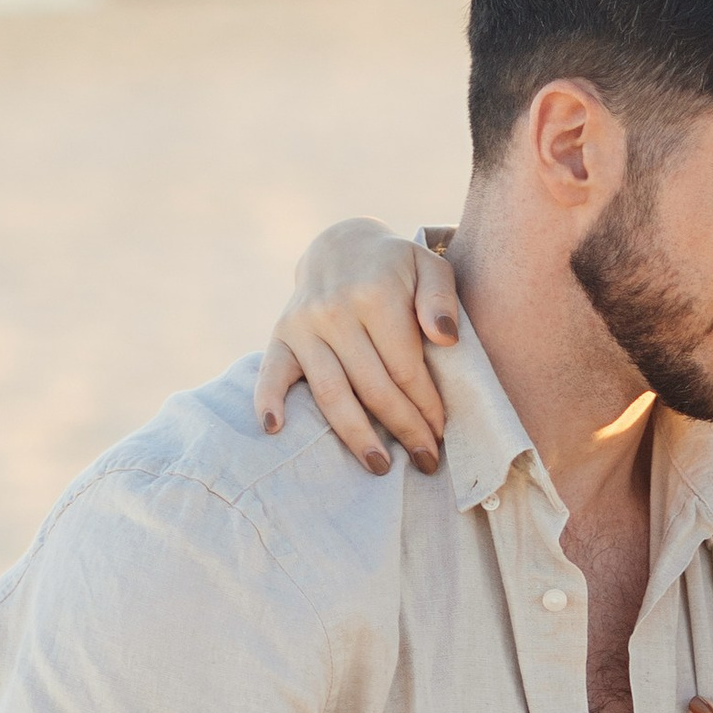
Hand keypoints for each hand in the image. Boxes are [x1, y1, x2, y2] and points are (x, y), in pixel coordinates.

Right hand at [254, 219, 459, 476]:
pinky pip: (271, 373)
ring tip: (380, 466)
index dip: (426, 405)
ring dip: (356, 436)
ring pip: (331, 393)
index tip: (442, 431)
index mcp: (375, 295)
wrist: (342, 246)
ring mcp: (303, 325)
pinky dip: (268, 400)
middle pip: (373, 387)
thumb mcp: (430, 267)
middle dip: (403, 429)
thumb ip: (441, 299)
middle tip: (426, 461)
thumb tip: (445, 337)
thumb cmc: (396, 267)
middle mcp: (334, 310)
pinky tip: (274, 430)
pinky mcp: (280, 335)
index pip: (405, 368)